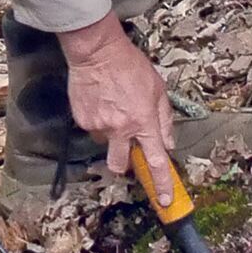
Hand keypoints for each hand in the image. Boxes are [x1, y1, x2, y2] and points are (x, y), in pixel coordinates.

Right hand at [58, 16, 171, 170]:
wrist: (97, 52)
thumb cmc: (130, 66)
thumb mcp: (158, 89)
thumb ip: (165, 119)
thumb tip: (169, 142)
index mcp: (144, 122)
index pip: (156, 161)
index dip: (162, 183)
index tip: (165, 200)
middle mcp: (121, 129)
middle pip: (120, 166)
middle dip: (125, 164)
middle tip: (127, 147)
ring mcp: (99, 126)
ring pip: (105, 144)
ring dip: (110, 135)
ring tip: (112, 109)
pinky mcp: (82, 120)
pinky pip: (92, 129)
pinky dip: (98, 121)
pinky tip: (101, 102)